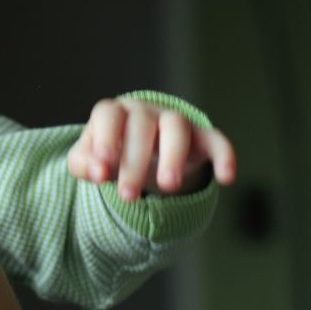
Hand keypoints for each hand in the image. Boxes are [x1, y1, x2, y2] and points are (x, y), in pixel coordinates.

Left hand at [67, 98, 236, 201]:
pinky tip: (226, 178)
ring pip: (177, 127)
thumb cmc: (110, 153)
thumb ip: (84, 165)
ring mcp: (175, 122)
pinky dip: (225, 155)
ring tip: (167, 187)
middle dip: (134, 163)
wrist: (140, 151)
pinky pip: (217, 140)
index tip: (102, 171)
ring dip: (173, 156)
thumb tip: (97, 172)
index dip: (105, 140)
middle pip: (141, 127)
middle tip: (128, 197)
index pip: (108, 116)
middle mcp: (145, 112)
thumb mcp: (88, 161)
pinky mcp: (202, 138)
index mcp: (114, 113)